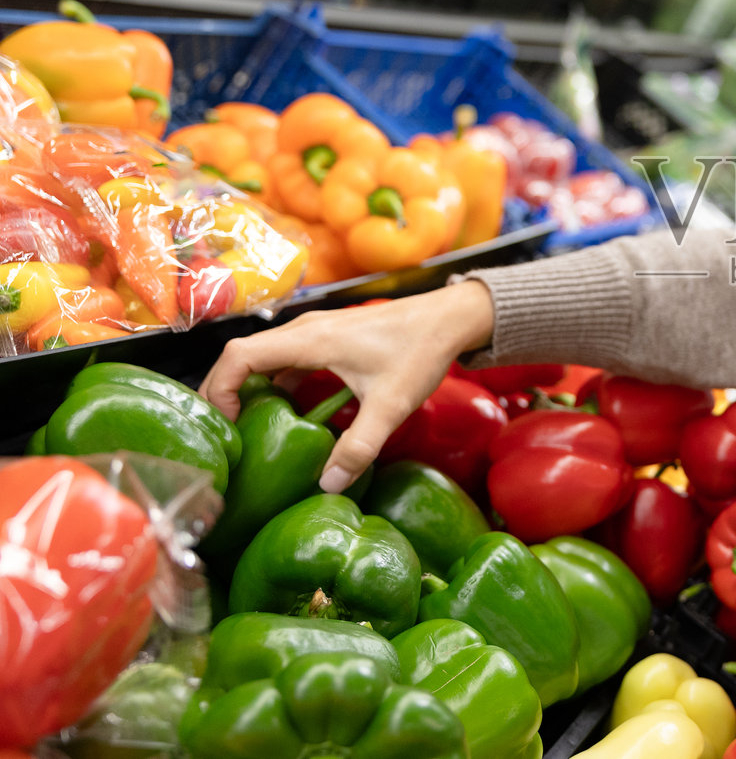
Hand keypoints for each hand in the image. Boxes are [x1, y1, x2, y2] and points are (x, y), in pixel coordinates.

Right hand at [200, 281, 495, 492]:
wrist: (448, 318)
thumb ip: (359, 446)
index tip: (227, 424)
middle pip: (242, 356)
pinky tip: (286, 414)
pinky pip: (286, 358)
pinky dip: (276, 383)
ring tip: (249, 429)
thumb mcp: (390, 406)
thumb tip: (328, 484)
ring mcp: (315, 331)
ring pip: (264, 356)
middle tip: (228, 434)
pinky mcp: (328, 337)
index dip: (221, 389)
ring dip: (251, 388)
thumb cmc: (419, 353)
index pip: (239, 356)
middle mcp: (304, 331)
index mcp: (308, 340)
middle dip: (227, 392)